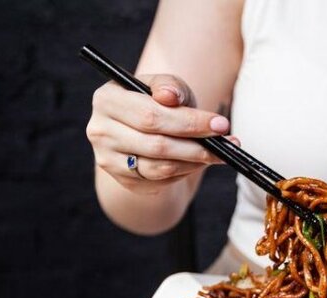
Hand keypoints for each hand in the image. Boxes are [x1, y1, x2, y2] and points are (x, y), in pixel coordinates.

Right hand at [86, 74, 233, 190]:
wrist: (142, 128)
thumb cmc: (156, 102)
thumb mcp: (165, 86)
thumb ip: (171, 86)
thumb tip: (170, 97)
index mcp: (107, 99)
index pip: (151, 116)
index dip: (189, 122)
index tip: (221, 125)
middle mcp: (100, 130)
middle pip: (156, 145)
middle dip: (197, 146)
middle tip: (226, 144)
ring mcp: (107, 159)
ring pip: (159, 168)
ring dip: (194, 162)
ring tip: (217, 154)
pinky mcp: (121, 179)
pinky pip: (158, 182)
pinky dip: (184, 173)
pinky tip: (197, 162)